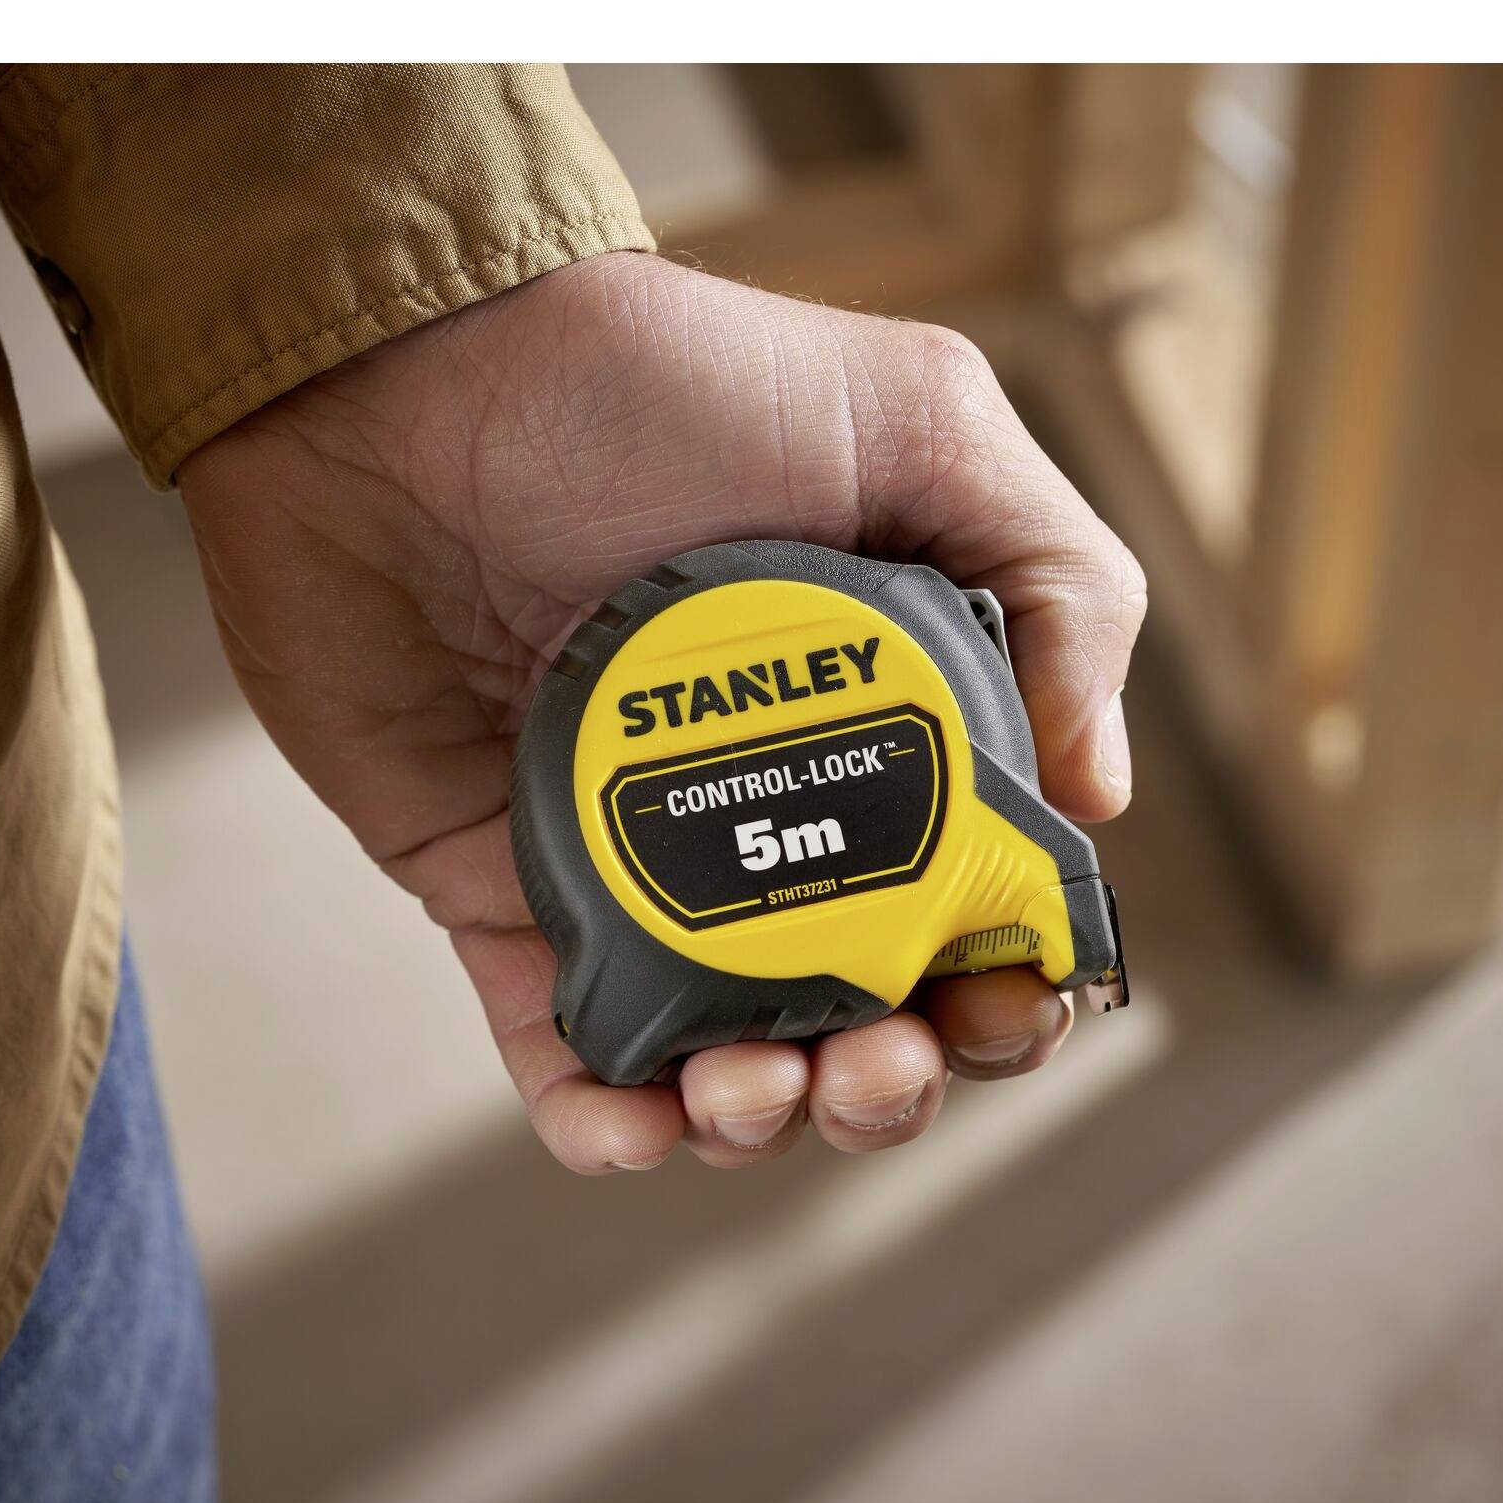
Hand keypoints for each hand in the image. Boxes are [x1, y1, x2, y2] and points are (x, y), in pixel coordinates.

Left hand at [179, 253, 1144, 1173]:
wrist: (403, 380)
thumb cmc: (663, 382)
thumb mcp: (921, 427)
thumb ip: (1057, 588)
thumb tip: (1098, 803)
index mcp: (882, 727)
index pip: (977, 899)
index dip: (1015, 983)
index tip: (1009, 999)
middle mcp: (769, 814)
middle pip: (866, 1011)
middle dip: (895, 1081)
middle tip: (879, 1060)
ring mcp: (636, 866)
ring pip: (727, 1059)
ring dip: (765, 1120)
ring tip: (755, 1087)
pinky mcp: (499, 896)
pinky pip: (562, 1052)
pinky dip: (607, 1122)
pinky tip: (636, 1122)